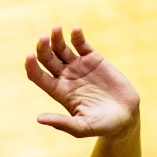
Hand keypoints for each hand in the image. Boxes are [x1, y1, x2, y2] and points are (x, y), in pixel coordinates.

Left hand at [24, 26, 138, 138]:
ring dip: (56, 38)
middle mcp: (66, 77)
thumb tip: (39, 119)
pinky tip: (76, 30)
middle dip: (43, 48)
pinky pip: (81, 43)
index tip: (30, 57)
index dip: (32, 67)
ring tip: (56, 29)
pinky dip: (77, 36)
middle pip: (47, 58)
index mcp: (59, 92)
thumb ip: (62, 123)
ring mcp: (79, 66)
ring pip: (61, 48)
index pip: (38, 76)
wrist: (126, 116)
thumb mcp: (82, 127)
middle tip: (44, 39)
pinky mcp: (93, 59)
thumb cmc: (103, 126)